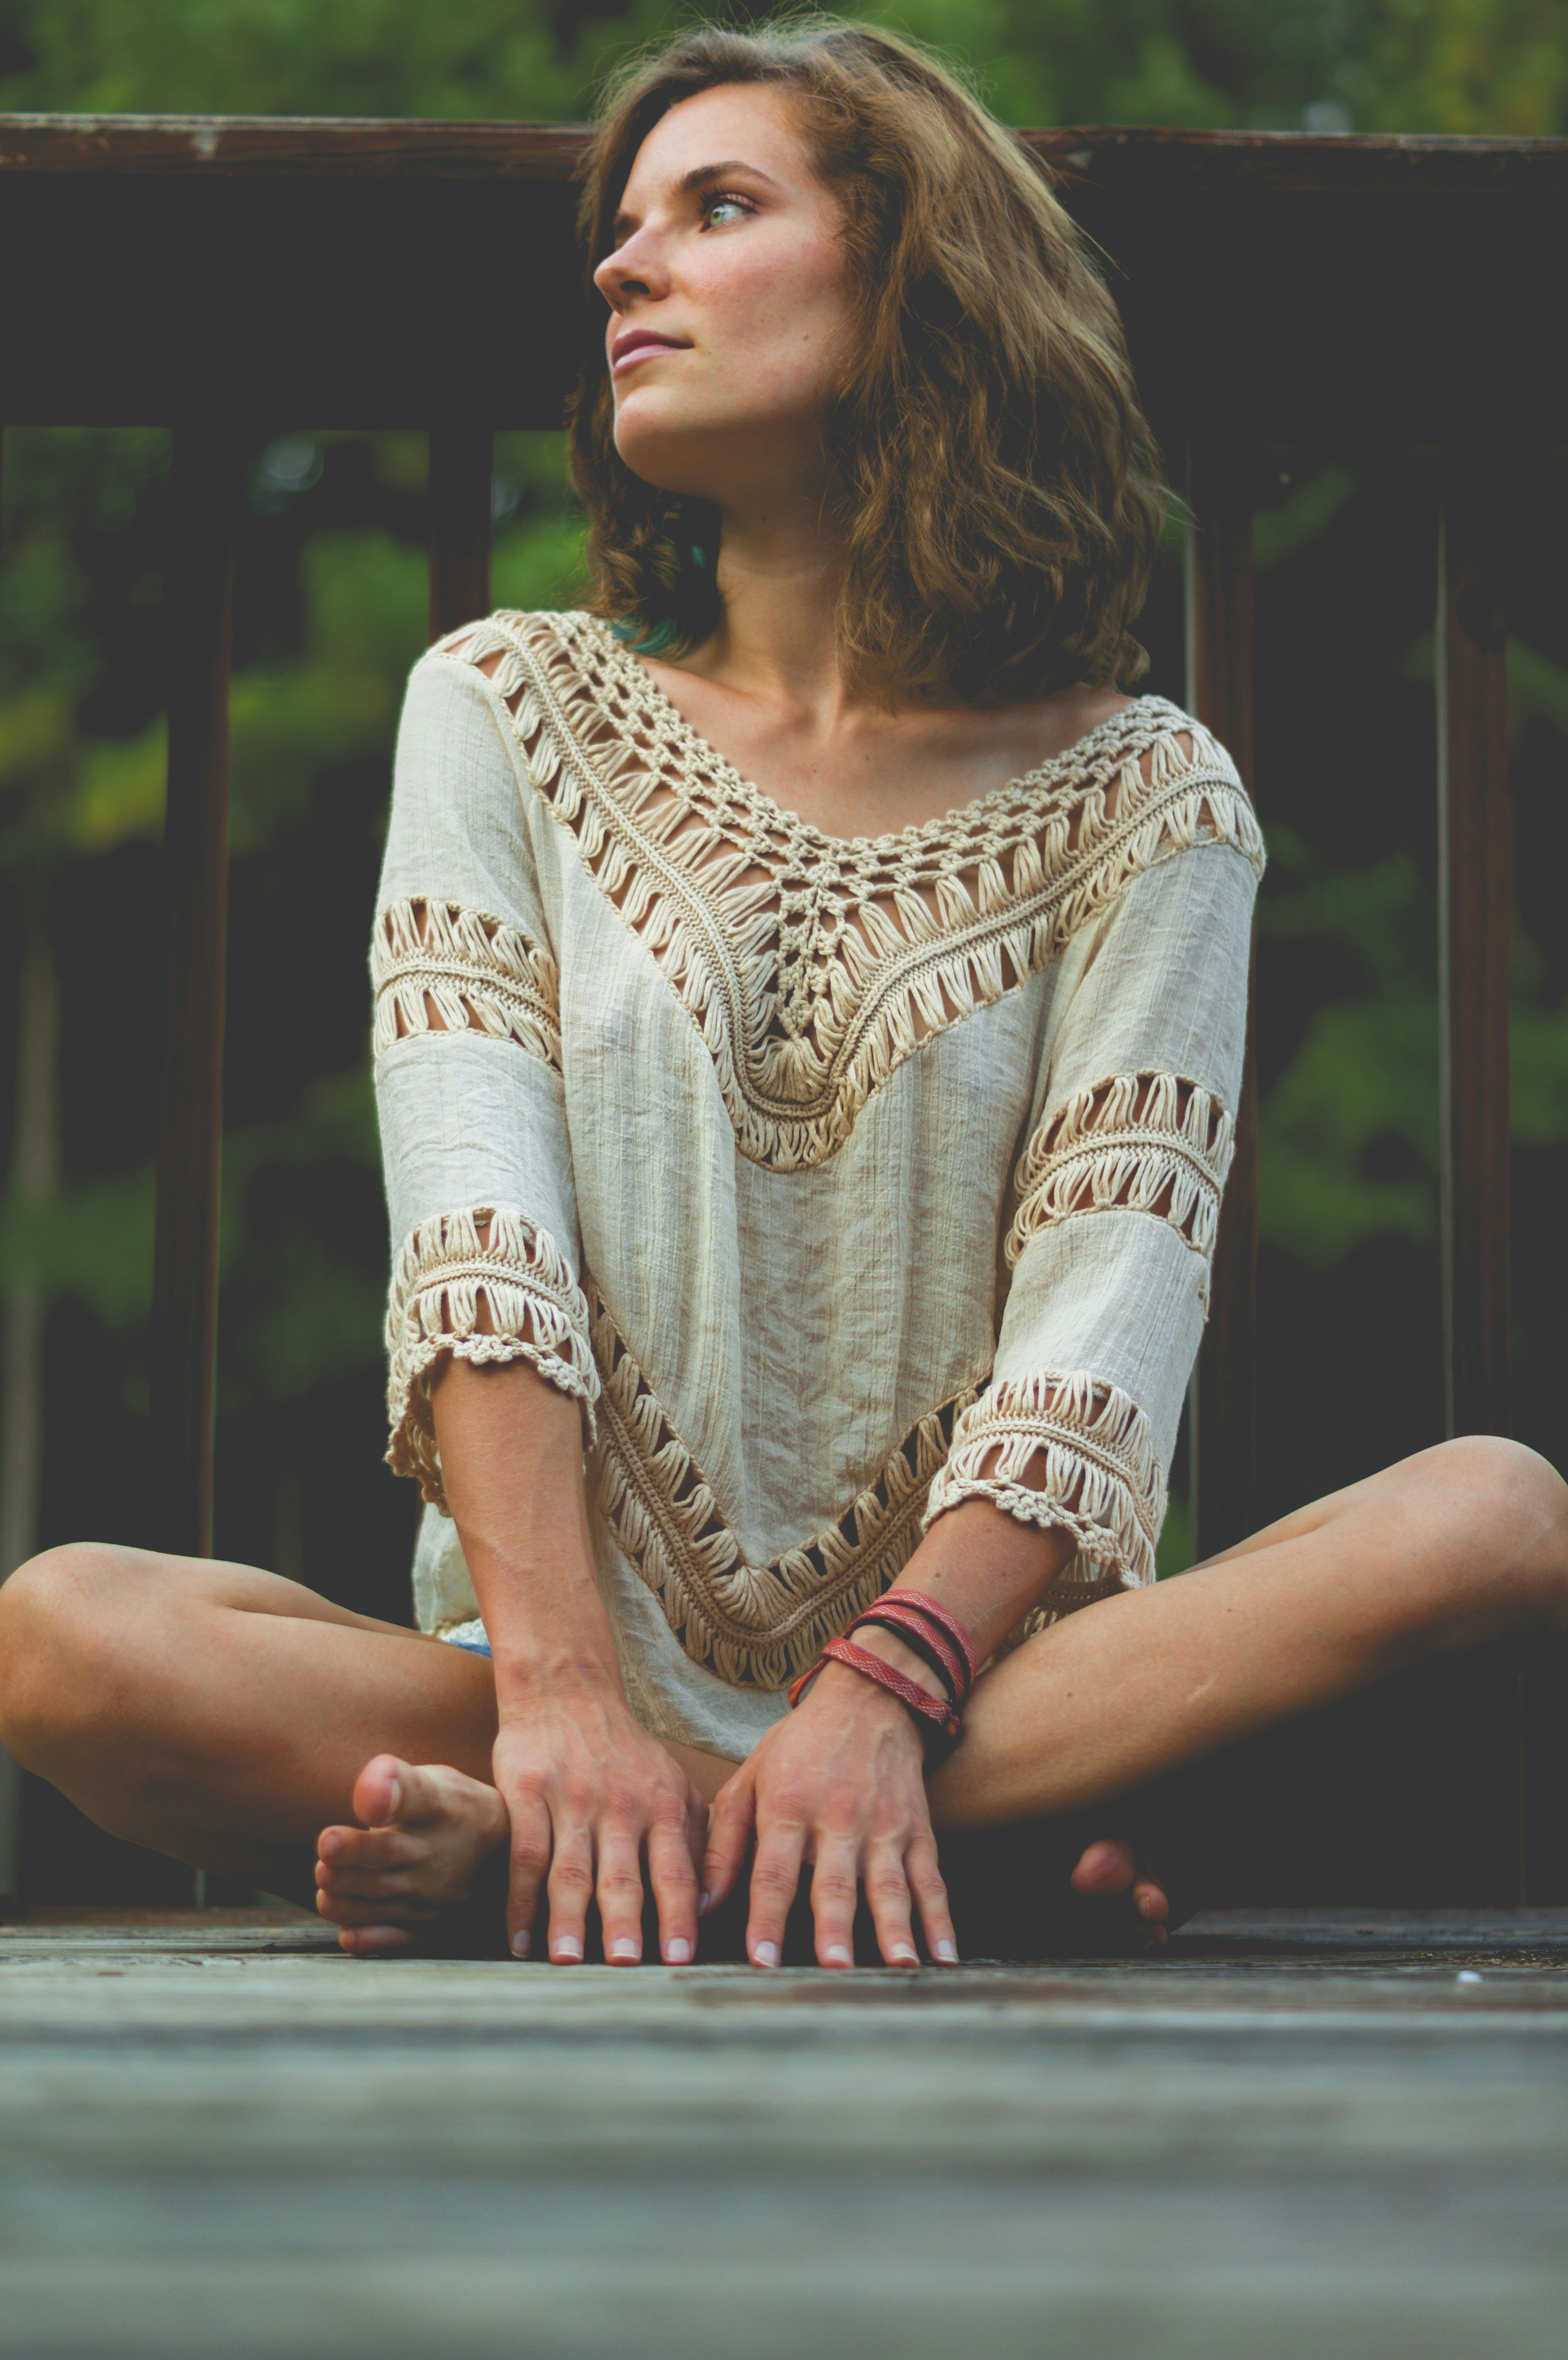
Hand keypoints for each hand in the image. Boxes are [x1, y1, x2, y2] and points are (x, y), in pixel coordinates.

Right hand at [493, 1689, 705, 1963]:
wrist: (567, 1690)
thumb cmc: (625, 1751)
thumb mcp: (671, 1783)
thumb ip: (693, 1839)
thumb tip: (711, 1905)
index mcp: (662, 1805)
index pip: (674, 1870)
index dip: (678, 1915)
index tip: (681, 1959)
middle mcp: (621, 1805)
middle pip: (623, 1875)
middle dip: (625, 1923)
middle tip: (626, 1966)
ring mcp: (572, 1798)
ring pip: (571, 1869)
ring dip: (568, 1919)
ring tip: (568, 1962)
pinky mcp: (528, 1792)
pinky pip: (526, 1855)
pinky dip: (520, 1901)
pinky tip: (519, 1940)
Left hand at [700, 1662, 959, 1968]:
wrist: (868, 1698)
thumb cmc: (799, 1746)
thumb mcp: (750, 1780)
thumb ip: (725, 1845)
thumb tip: (699, 1905)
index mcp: (788, 1807)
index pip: (774, 1872)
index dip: (767, 1918)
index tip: (763, 1961)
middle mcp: (837, 1817)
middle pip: (835, 1882)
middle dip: (835, 1928)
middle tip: (835, 1969)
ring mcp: (884, 1825)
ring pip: (890, 1884)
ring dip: (895, 1928)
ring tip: (899, 1966)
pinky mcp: (918, 1829)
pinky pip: (931, 1880)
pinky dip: (941, 1921)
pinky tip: (944, 1957)